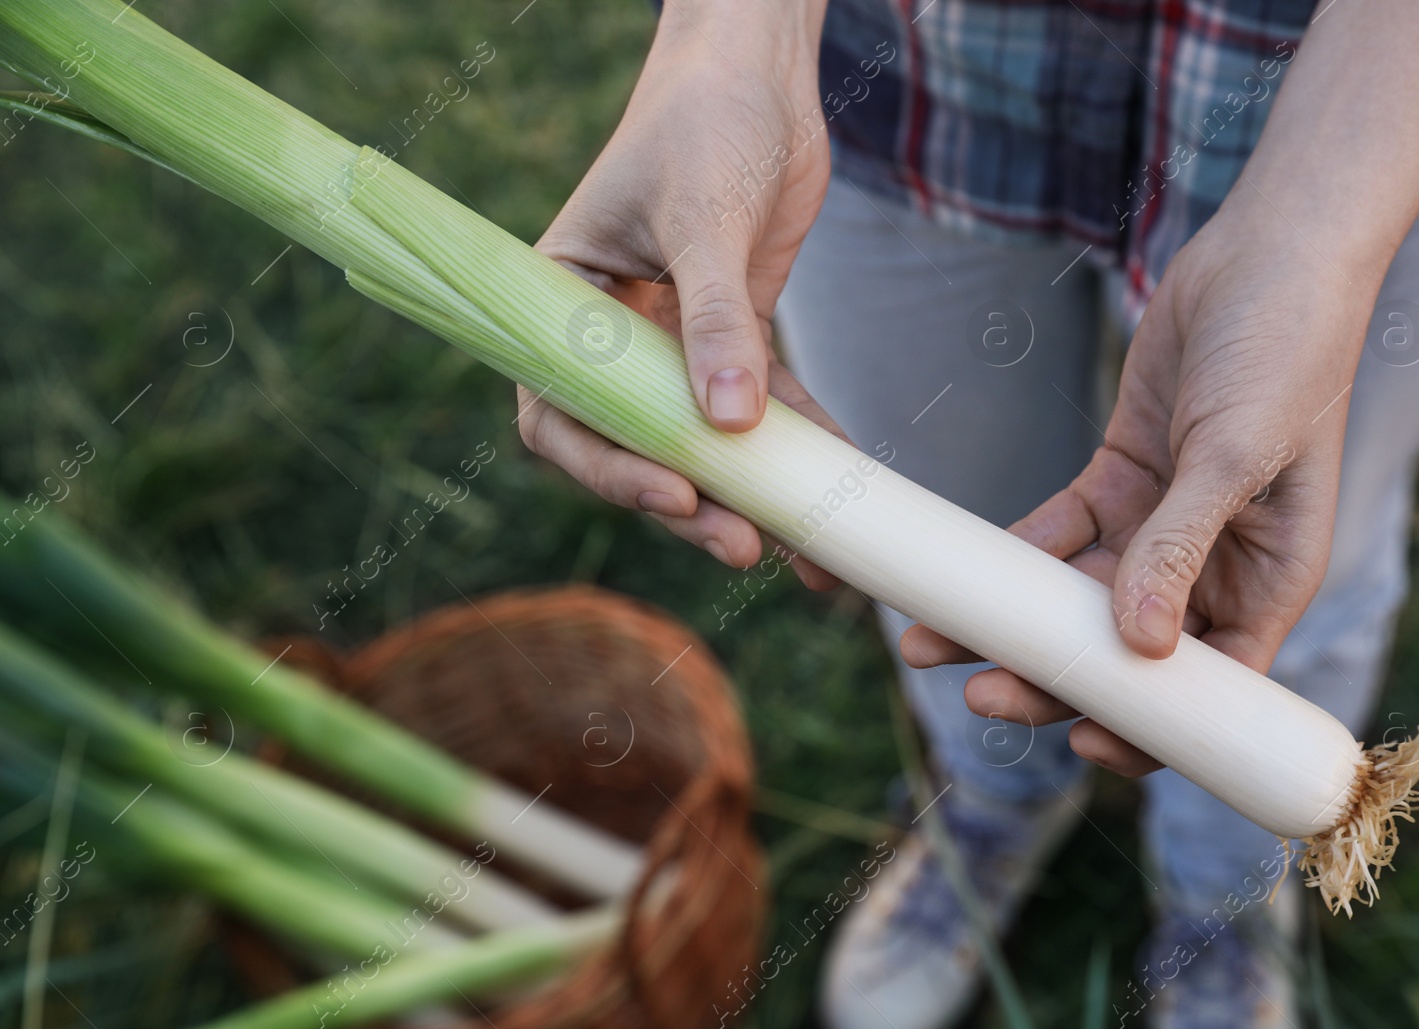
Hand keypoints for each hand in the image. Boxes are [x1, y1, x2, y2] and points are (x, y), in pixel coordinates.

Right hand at [519, 1, 838, 587]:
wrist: (760, 70)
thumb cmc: (703, 120)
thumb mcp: (702, 215)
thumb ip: (715, 316)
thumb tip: (730, 422)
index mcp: (560, 303)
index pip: (560, 410)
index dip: (607, 469)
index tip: (673, 495)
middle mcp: (609, 332)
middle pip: (634, 444)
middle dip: (686, 501)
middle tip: (740, 543)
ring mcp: (674, 338)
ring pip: (701, 437)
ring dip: (744, 489)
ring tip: (796, 546)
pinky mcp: (736, 332)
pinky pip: (764, 403)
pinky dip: (797, 441)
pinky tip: (837, 478)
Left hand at [901, 194, 1383, 775]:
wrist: (1267, 257)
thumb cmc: (1285, 354)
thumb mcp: (1234, 455)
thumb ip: (1181, 544)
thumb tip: (1139, 646)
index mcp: (1269, 580)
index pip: (1212, 686)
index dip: (1150, 728)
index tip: (1081, 745)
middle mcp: (1215, 567)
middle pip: (1126, 654)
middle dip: (1053, 679)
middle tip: (979, 694)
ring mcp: (1163, 526)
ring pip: (1078, 600)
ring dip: (1011, 624)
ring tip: (931, 643)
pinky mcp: (1121, 481)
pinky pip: (1058, 536)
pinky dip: (1012, 558)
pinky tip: (959, 577)